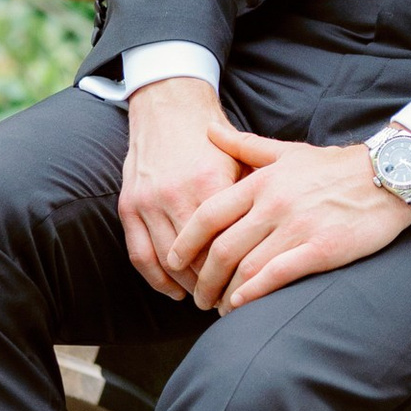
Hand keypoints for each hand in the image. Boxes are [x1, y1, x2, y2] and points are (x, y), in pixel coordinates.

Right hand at [119, 74, 250, 298]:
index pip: (226, 242)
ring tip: (209, 300)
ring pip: (169, 262)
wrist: (168, 107)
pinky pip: (139, 254)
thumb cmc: (211, 138)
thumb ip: (255, 195)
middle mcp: (175, 194)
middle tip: (233, 302)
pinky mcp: (128, 206)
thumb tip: (281, 232)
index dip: (240, 269)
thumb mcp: (240, 160)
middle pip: (198, 258)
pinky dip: (156, 279)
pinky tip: (175, 292)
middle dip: (216, 285)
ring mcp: (148, 202)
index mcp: (209, 183)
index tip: (253, 286)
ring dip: (189, 286)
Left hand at [188, 122, 410, 310]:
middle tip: (197, 296)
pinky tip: (243, 305)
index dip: (186, 242)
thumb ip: (244, 146)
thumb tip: (207, 131)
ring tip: (220, 307)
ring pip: (246, 267)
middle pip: (222, 248)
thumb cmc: (335, 167)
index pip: (208, 214)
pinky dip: (253, 294)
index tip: (175, 261)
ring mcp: (298, 227)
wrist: (388, 177)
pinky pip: (276, 276)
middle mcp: (274, 204)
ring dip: (226, 293)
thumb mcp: (287, 151)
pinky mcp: (321, 249)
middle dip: (203, 278)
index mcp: (262, 181)